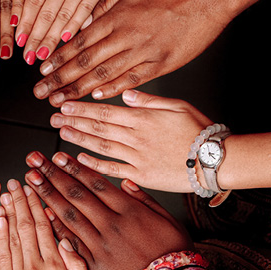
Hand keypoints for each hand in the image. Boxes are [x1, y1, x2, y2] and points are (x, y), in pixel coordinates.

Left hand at [0, 179, 94, 269]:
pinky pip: (0, 255)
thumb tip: (67, 240)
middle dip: (20, 201)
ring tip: (3, 192)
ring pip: (12, 236)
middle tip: (15, 182)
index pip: (45, 227)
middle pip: (26, 226)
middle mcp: (36, 268)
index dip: (37, 205)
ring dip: (7, 212)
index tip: (32, 188)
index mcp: (57, 267)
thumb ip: (79, 267)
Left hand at [17, 0, 146, 64]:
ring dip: (52, 39)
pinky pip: (87, 11)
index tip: (18, 37)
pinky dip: (76, 27)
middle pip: (46, 14)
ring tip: (44, 56)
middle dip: (35, 38)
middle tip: (27, 57)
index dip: (24, 21)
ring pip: (64, 17)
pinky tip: (67, 41)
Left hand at [23, 151, 191, 269]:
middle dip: (53, 175)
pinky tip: (41, 213)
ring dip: (47, 195)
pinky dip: (55, 226)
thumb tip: (125, 182)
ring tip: (31, 180)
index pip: (96, 183)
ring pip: (69, 214)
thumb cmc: (175, 256)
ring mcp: (101, 245)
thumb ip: (145, 199)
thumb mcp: (169, 221)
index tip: (57, 156)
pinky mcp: (94, 265)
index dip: (74, 168)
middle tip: (34, 160)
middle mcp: (113, 224)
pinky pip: (71, 242)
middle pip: (77, 194)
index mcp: (130, 211)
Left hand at [33, 0, 232, 104]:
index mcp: (117, 16)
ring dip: (79, 90)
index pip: (79, 42)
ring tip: (60, 102)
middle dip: (60, 80)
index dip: (58, 59)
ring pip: (104, 74)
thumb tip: (85, 19)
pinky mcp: (161, 64)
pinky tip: (95, 98)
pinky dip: (112, 90)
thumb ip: (107, 4)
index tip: (42, 71)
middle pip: (85, 62)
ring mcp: (143, 52)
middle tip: (41, 93)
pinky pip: (132, 80)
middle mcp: (126, 35)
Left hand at [49, 90, 212, 191]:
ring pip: (101, 146)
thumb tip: (124, 93)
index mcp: (143, 118)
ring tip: (61, 133)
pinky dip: (94, 164)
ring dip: (78, 139)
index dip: (82, 108)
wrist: (217, 160)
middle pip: (98, 127)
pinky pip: (113, 169)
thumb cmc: (200, 131)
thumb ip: (148, 99)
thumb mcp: (178, 106)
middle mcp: (136, 137)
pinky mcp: (141, 176)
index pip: (105, 110)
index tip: (64, 104)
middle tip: (53, 118)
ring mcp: (137, 157)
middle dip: (73, 121)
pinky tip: (79, 158)